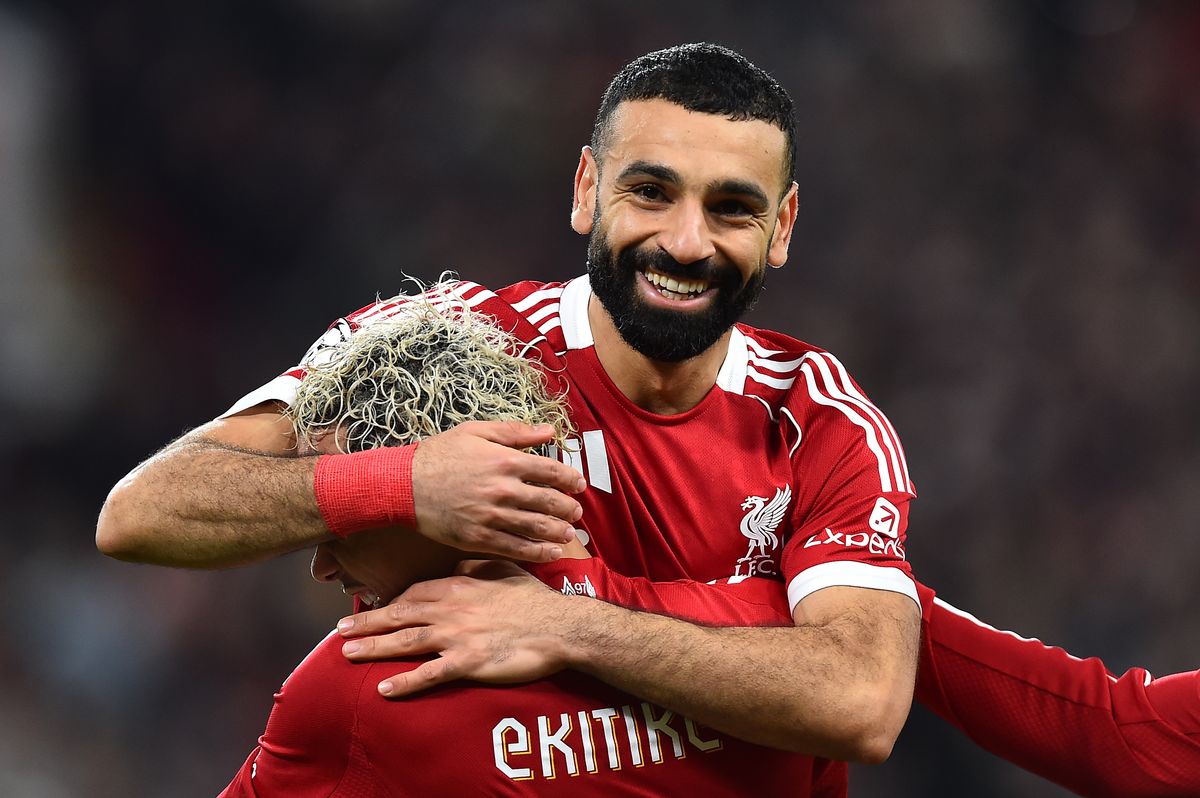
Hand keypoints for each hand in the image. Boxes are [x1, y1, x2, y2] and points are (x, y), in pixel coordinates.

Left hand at [338, 560, 573, 696]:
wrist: (560, 625)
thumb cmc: (534, 599)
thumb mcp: (503, 570)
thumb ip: (475, 566)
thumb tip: (456, 566)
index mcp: (459, 586)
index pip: (414, 592)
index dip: (390, 602)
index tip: (372, 608)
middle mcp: (451, 609)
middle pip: (400, 615)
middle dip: (367, 623)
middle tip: (339, 631)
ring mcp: (458, 637)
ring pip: (407, 641)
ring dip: (375, 647)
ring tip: (347, 654)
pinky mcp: (469, 663)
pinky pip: (430, 674)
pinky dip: (406, 682)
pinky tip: (385, 689)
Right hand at [411, 421, 584, 561]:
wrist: (404, 485)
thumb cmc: (439, 455)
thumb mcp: (476, 432)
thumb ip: (515, 432)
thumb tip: (550, 430)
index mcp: (505, 460)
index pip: (551, 470)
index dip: (570, 479)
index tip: (578, 484)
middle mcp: (503, 489)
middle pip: (549, 501)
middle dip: (569, 508)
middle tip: (576, 512)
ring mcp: (492, 516)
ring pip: (537, 527)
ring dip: (559, 531)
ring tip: (568, 533)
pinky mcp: (479, 538)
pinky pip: (516, 548)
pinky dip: (538, 552)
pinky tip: (551, 552)